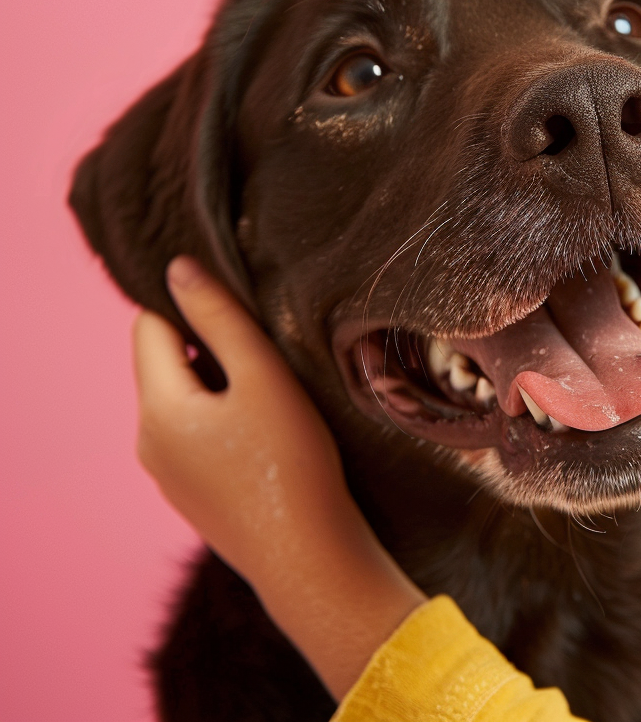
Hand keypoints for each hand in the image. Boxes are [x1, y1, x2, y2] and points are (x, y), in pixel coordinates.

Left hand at [133, 256, 424, 700]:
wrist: (309, 556)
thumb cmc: (291, 461)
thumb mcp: (261, 375)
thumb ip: (219, 318)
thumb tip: (177, 267)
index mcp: (157, 408)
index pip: (147, 327)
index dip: (186, 305)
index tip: (234, 302)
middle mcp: (148, 441)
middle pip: (163, 364)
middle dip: (205, 344)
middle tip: (265, 346)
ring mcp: (167, 474)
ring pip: (182, 400)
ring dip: (217, 382)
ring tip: (272, 388)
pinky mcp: (192, 495)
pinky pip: (194, 435)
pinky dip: (222, 418)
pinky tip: (268, 430)